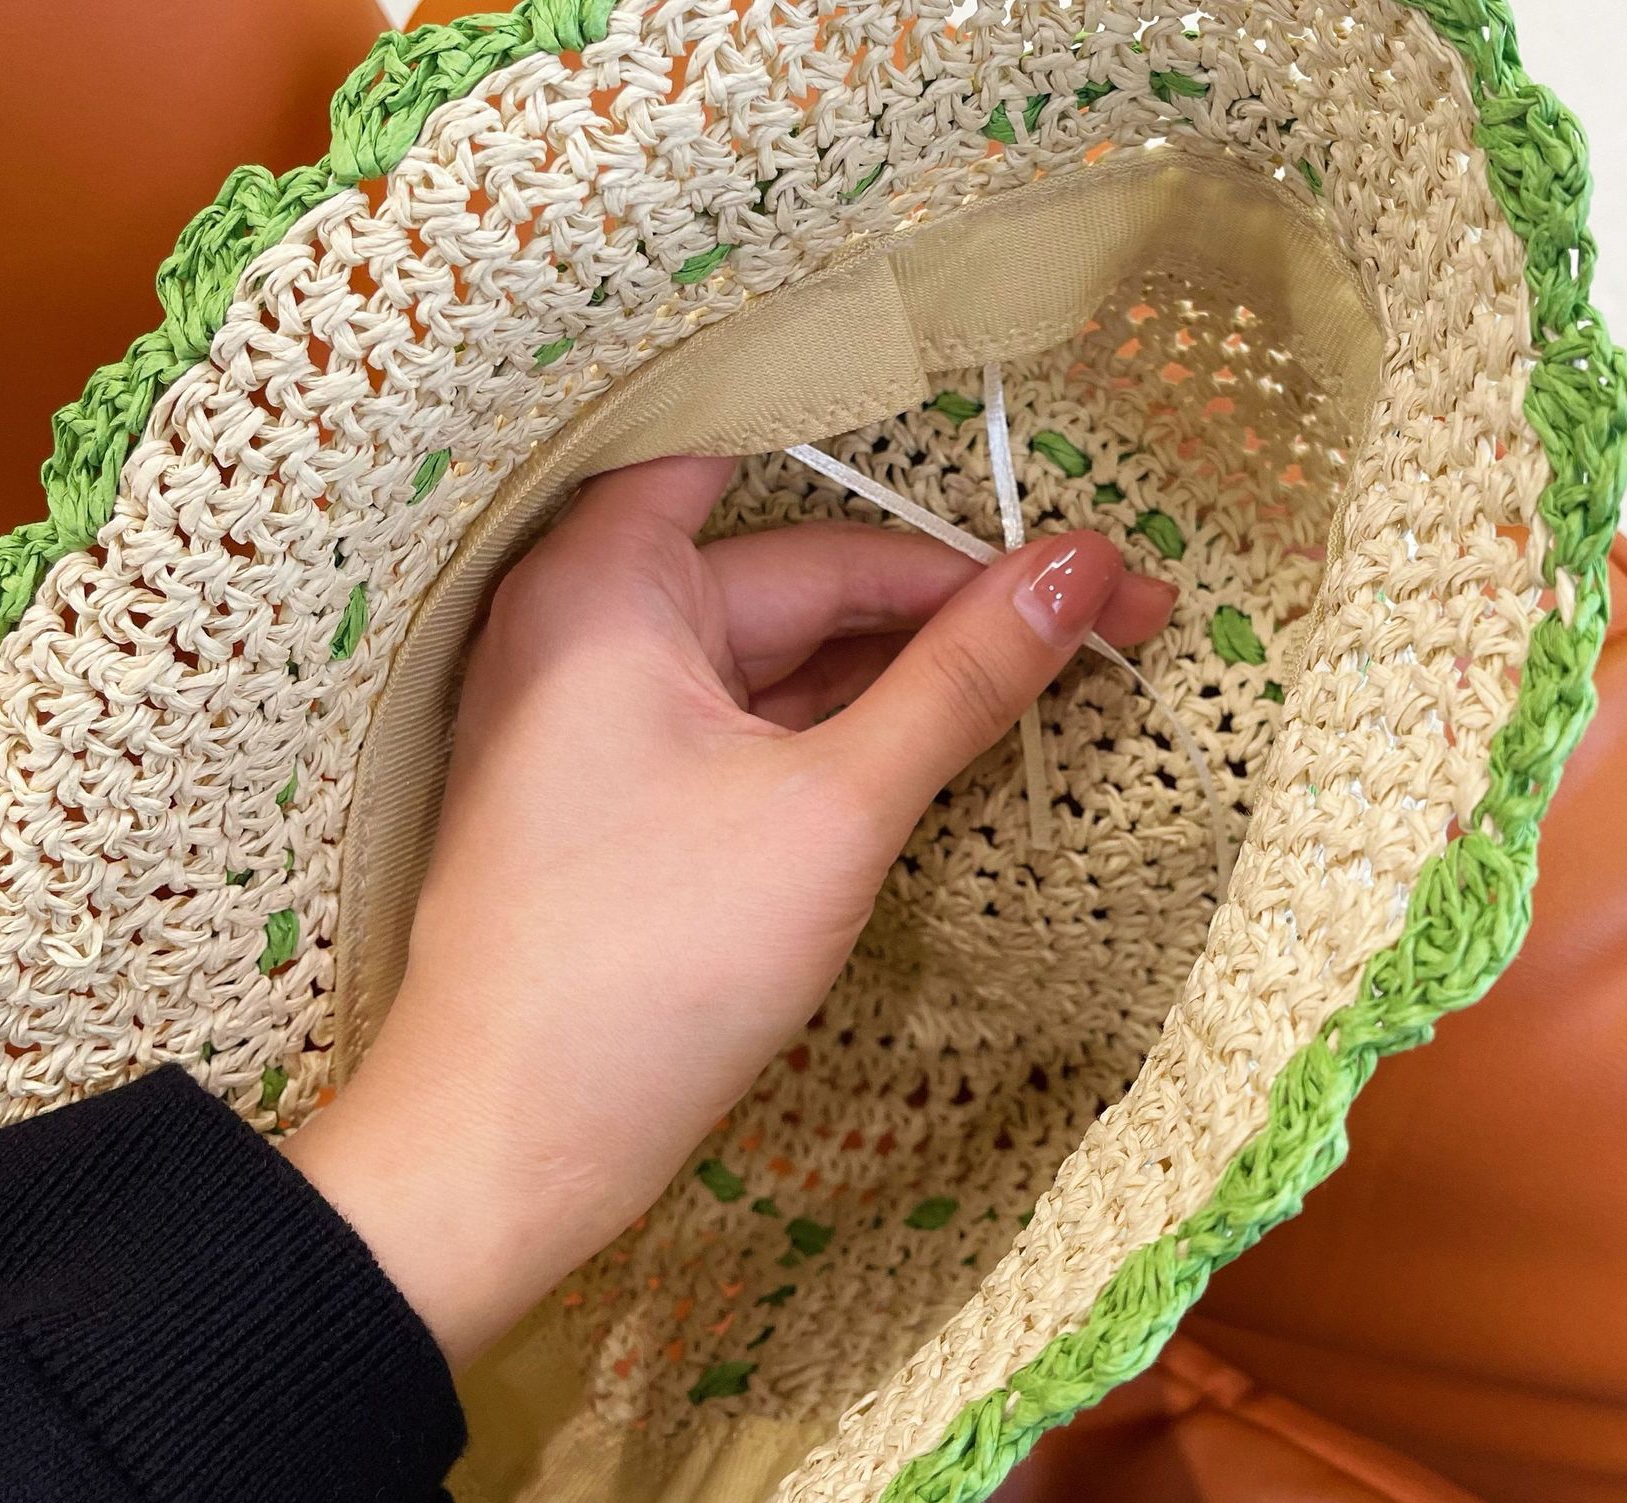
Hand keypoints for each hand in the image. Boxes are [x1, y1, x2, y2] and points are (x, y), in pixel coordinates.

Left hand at [287, 455, 1173, 1363]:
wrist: (510, 1158)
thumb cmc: (649, 965)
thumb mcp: (834, 804)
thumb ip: (962, 675)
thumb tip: (1082, 565)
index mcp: (606, 582)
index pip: (780, 468)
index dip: (914, 474)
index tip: (1047, 507)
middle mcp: (596, 622)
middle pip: (808, 572)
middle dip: (957, 596)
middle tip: (1115, 605)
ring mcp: (616, 712)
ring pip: (796, 654)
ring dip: (921, 664)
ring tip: (1070, 657)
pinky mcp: (640, 792)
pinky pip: (766, 721)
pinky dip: (858, 724)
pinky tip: (966, 724)